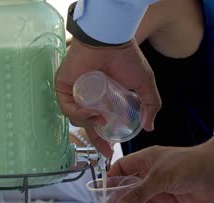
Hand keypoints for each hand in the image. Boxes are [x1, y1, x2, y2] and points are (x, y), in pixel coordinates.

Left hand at [56, 39, 160, 156]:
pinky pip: (66, 107)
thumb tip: (150, 127)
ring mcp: (75, 92)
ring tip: (101, 119)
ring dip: (88, 123)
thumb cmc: (127, 58)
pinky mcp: (63, 86)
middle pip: (86, 124)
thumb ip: (149, 106)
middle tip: (105, 149)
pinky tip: (90, 113)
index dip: (104, 139)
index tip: (110, 152)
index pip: (100, 123)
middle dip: (95, 140)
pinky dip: (77, 113)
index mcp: (104, 99)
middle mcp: (88, 97)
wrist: (112, 41)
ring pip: (76, 118)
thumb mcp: (144, 86)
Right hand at [107, 137, 213, 202]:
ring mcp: (161, 190)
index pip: (121, 169)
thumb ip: (138, 192)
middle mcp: (151, 175)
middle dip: (119, 202)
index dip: (110, 179)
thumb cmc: (187, 164)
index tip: (99, 192)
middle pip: (129, 190)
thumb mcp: (158, 177)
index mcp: (145, 161)